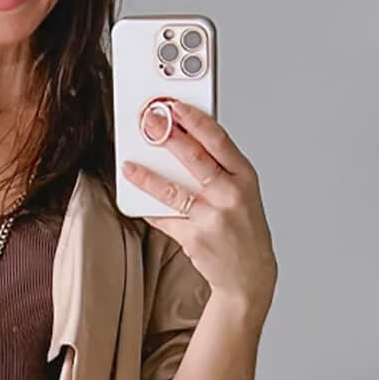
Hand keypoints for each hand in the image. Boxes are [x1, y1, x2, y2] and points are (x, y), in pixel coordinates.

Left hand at [123, 101, 276, 319]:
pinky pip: (164, 219)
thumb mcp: (244, 192)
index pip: (218, 140)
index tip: (175, 105)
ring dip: (147, 177)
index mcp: (244, 177)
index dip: (194, 119)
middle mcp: (229, 195)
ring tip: (129, 166)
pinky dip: (149, 209)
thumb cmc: (244, 228)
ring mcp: (211, 217)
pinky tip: (136, 200)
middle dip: (167, 137)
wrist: (249, 274)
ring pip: (172, 191)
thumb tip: (186, 140)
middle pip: (194, 159)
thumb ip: (220, 168)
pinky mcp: (194, 238)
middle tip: (148, 123)